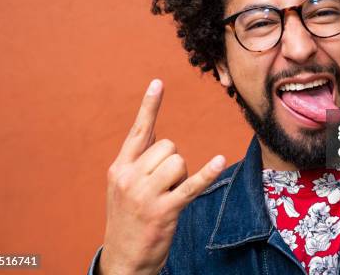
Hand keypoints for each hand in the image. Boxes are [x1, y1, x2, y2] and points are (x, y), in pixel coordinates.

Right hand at [99, 79, 225, 274]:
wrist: (123, 260)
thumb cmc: (129, 220)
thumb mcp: (123, 188)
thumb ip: (138, 163)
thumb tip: (161, 142)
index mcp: (120, 168)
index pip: (138, 131)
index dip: (150, 107)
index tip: (158, 83)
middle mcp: (130, 177)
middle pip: (168, 146)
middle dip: (174, 162)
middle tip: (165, 186)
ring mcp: (146, 194)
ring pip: (179, 161)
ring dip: (182, 177)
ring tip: (169, 196)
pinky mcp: (164, 210)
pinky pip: (190, 185)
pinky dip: (206, 173)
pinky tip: (218, 161)